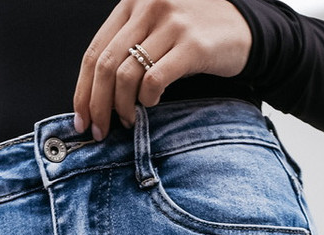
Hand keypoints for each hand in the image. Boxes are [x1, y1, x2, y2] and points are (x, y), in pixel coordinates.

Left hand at [74, 0, 250, 140]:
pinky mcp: (192, 44)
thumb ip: (127, 46)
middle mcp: (148, 5)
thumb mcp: (155, 30)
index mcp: (132, 2)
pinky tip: (152, 105)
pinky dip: (147, 100)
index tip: (81, 119)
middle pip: (105, 66)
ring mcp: (170, 22)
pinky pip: (154, 80)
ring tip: (129, 121)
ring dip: (122, 108)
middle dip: (97, 106)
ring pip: (126, 76)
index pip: (95, 51)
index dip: (83, 90)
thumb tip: (94, 94)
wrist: (243, 29)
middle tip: (99, 132)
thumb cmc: (194, 36)